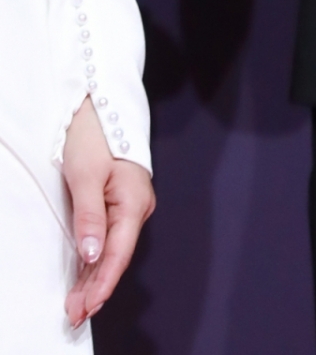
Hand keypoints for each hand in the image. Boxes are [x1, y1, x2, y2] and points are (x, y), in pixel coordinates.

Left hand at [62, 96, 154, 328]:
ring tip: (76, 306)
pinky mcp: (118, 204)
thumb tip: (94, 256)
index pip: (119, 252)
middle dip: (96, 288)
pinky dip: (95, 261)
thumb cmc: (93, 135)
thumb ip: (90, 217)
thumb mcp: (86, 174)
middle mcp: (137, 207)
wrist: (98, 104)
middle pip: (116, 255)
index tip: (86, 307)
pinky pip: (108, 239)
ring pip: (112, 250)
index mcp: (134, 200)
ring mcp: (129, 206)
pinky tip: (85, 280)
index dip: (102, 283)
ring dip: (94, 278)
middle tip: (74, 315)